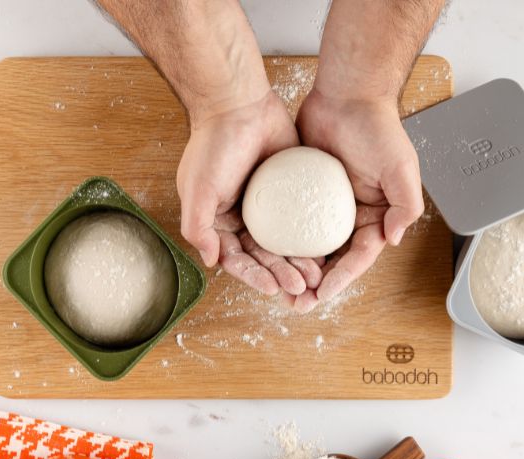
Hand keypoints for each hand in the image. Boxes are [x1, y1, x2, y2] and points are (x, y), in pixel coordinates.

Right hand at [177, 92, 323, 295]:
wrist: (239, 104)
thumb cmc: (213, 145)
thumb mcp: (198, 189)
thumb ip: (198, 227)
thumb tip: (210, 262)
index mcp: (220, 223)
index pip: (237, 260)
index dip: (254, 276)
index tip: (272, 289)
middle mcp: (244, 219)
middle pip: (264, 257)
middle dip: (281, 275)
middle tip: (300, 288)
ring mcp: (269, 208)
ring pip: (285, 244)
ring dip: (298, 263)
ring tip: (315, 276)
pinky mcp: (292, 192)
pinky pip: (303, 221)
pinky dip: (311, 238)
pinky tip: (325, 250)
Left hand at [290, 88, 423, 311]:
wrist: (348, 94)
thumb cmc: (378, 128)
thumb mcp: (401, 168)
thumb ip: (405, 204)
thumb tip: (394, 239)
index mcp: (376, 216)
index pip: (359, 256)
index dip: (341, 278)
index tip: (321, 295)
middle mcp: (350, 216)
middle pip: (333, 259)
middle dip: (315, 284)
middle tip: (296, 304)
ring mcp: (324, 206)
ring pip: (310, 246)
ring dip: (296, 269)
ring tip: (278, 290)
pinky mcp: (302, 192)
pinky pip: (291, 222)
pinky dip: (282, 241)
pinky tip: (267, 255)